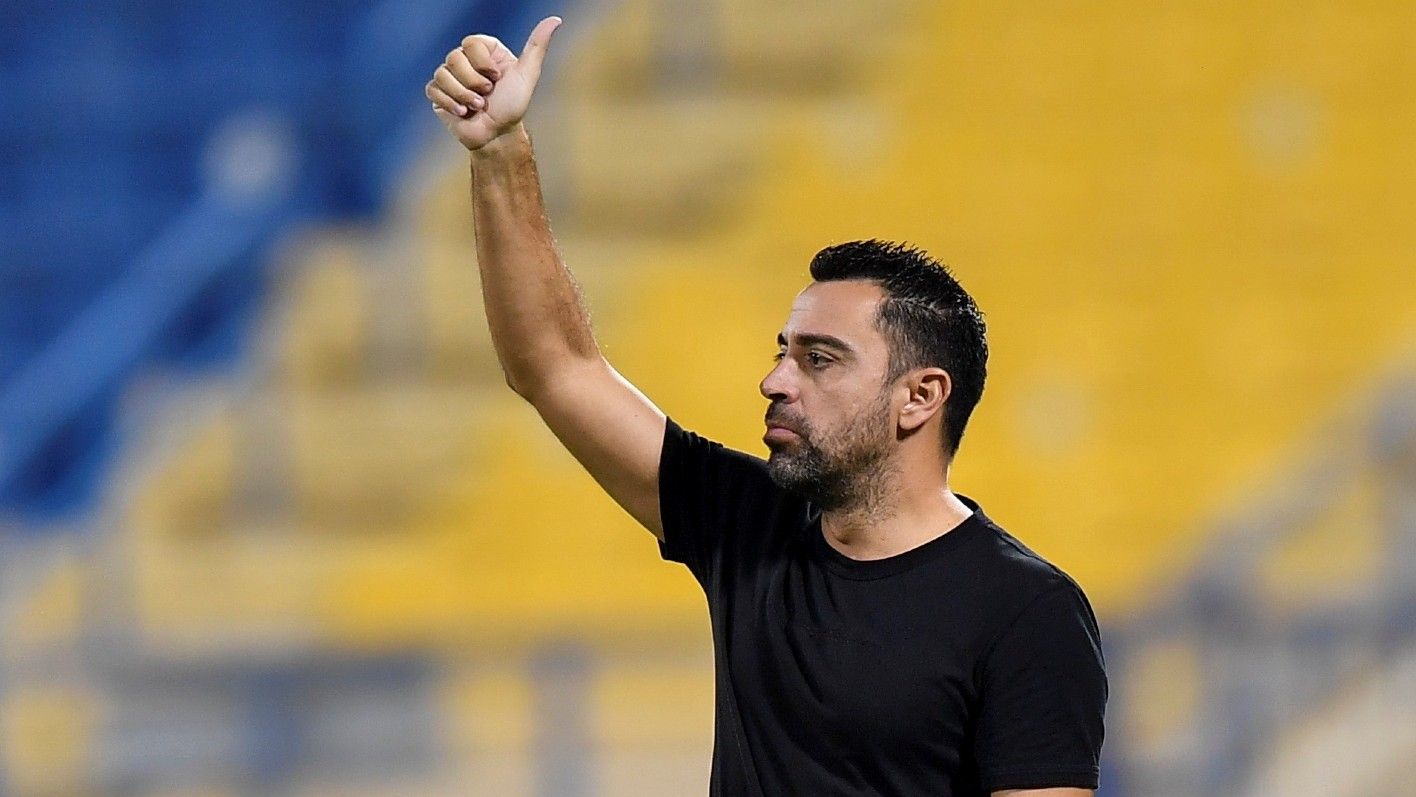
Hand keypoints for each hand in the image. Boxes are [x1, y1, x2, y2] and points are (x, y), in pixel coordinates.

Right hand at [426, 16, 561, 150]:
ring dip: (464, 96)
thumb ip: (537, 46)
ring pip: (443, 74)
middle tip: (487, 95)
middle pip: (454, 58)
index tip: (496, 78)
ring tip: (478, 107)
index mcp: (484, 52)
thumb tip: (555, 20)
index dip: (482, 63)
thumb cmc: (512, 106)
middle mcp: (465, 61)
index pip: (471, 42)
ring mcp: (450, 77)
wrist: (497, 135)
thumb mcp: (527, 74)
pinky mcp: (438, 93)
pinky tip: (463, 113)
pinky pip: (433, 89)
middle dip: (474, 82)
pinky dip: (450, 103)